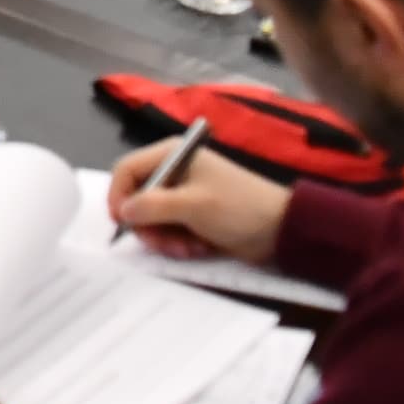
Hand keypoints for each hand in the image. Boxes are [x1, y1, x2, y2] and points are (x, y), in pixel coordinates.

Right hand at [106, 133, 290, 263]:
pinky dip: (179, 243)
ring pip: (151, 219)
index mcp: (172, 156)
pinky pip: (169, 230)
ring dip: (165, 239)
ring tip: (188, 248)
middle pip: (137, 198)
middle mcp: (174, 172)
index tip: (123, 223)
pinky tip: (198, 247)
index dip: (119, 196)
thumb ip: (152, 206)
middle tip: (163, 244)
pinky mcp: (193, 216)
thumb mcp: (193, 205)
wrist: (283, 230)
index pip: (126, 170)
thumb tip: (122, 211)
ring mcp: (183, 196)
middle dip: (148, 225)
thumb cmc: (238, 208)